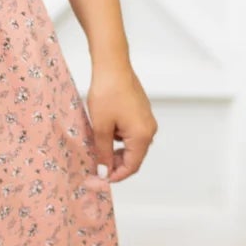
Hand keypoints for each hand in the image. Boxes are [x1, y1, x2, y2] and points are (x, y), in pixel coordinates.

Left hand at [86, 59, 156, 181]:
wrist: (112, 65)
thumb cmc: (107, 93)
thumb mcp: (101, 127)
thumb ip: (103, 153)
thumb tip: (103, 172)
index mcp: (142, 136)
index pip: (131, 166)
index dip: (115, 176)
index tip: (99, 180)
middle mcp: (149, 130)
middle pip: (134, 158)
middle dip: (115, 165)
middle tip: (96, 168)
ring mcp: (147, 120)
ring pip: (132, 146)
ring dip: (116, 152)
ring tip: (97, 150)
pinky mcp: (141, 112)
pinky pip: (132, 134)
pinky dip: (119, 140)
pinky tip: (104, 134)